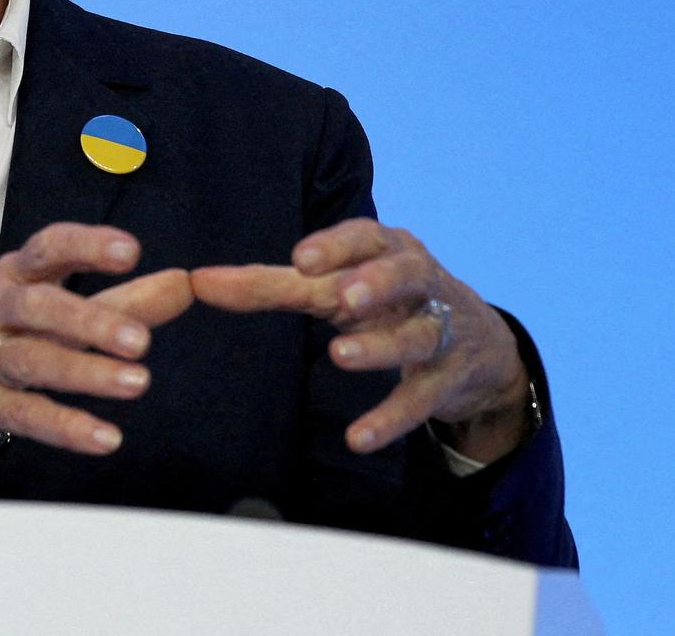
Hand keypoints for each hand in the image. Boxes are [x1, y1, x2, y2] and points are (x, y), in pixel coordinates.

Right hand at [0, 223, 193, 495]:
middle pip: (38, 306)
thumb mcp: (46, 315)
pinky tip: (103, 436)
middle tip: (141, 340)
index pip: (47, 249)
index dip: (86, 246)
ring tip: (137, 383)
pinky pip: (19, 413)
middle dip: (90, 319)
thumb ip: (118, 302)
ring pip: (30, 360)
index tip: (130, 251)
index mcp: (11, 278)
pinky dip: (63, 425)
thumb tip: (183, 285)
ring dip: (85, 372)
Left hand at [190, 219, 532, 460]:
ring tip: (341, 356)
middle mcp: (420, 283)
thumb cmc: (386, 301)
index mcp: (388, 249)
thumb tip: (199, 281)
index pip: (366, 236)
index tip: (300, 258)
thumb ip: (268, 284)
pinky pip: (419, 400)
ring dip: (381, 346)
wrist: (476, 347)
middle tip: (344, 295)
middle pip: (405, 274)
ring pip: (417, 335)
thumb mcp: (333, 286)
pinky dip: (390, 419)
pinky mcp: (447, 380)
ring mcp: (439, 331)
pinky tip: (357, 438)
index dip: (336, 245)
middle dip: (377, 282)